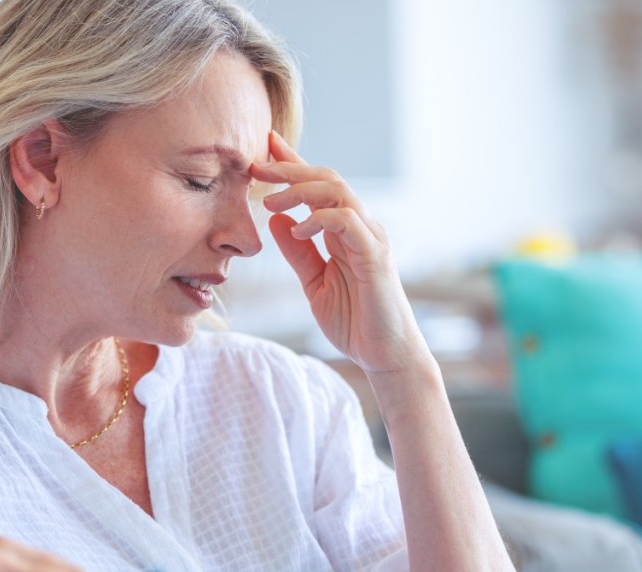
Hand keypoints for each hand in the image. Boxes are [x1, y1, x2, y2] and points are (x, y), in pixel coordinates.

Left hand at [250, 132, 430, 379]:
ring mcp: (370, 238)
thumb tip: (277, 220)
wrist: (384, 356)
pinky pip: (347, 221)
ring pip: (339, 191)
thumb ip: (298, 252)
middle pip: (327, 179)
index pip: (318, 187)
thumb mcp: (314, 283)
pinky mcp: (375, 256)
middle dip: (291, 168)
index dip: (294, 163)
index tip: (265, 147)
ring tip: (269, 201)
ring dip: (300, 189)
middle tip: (257, 166)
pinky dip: (320, 218)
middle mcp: (360, 227)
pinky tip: (298, 229)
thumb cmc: (354, 321)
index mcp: (344, 231)